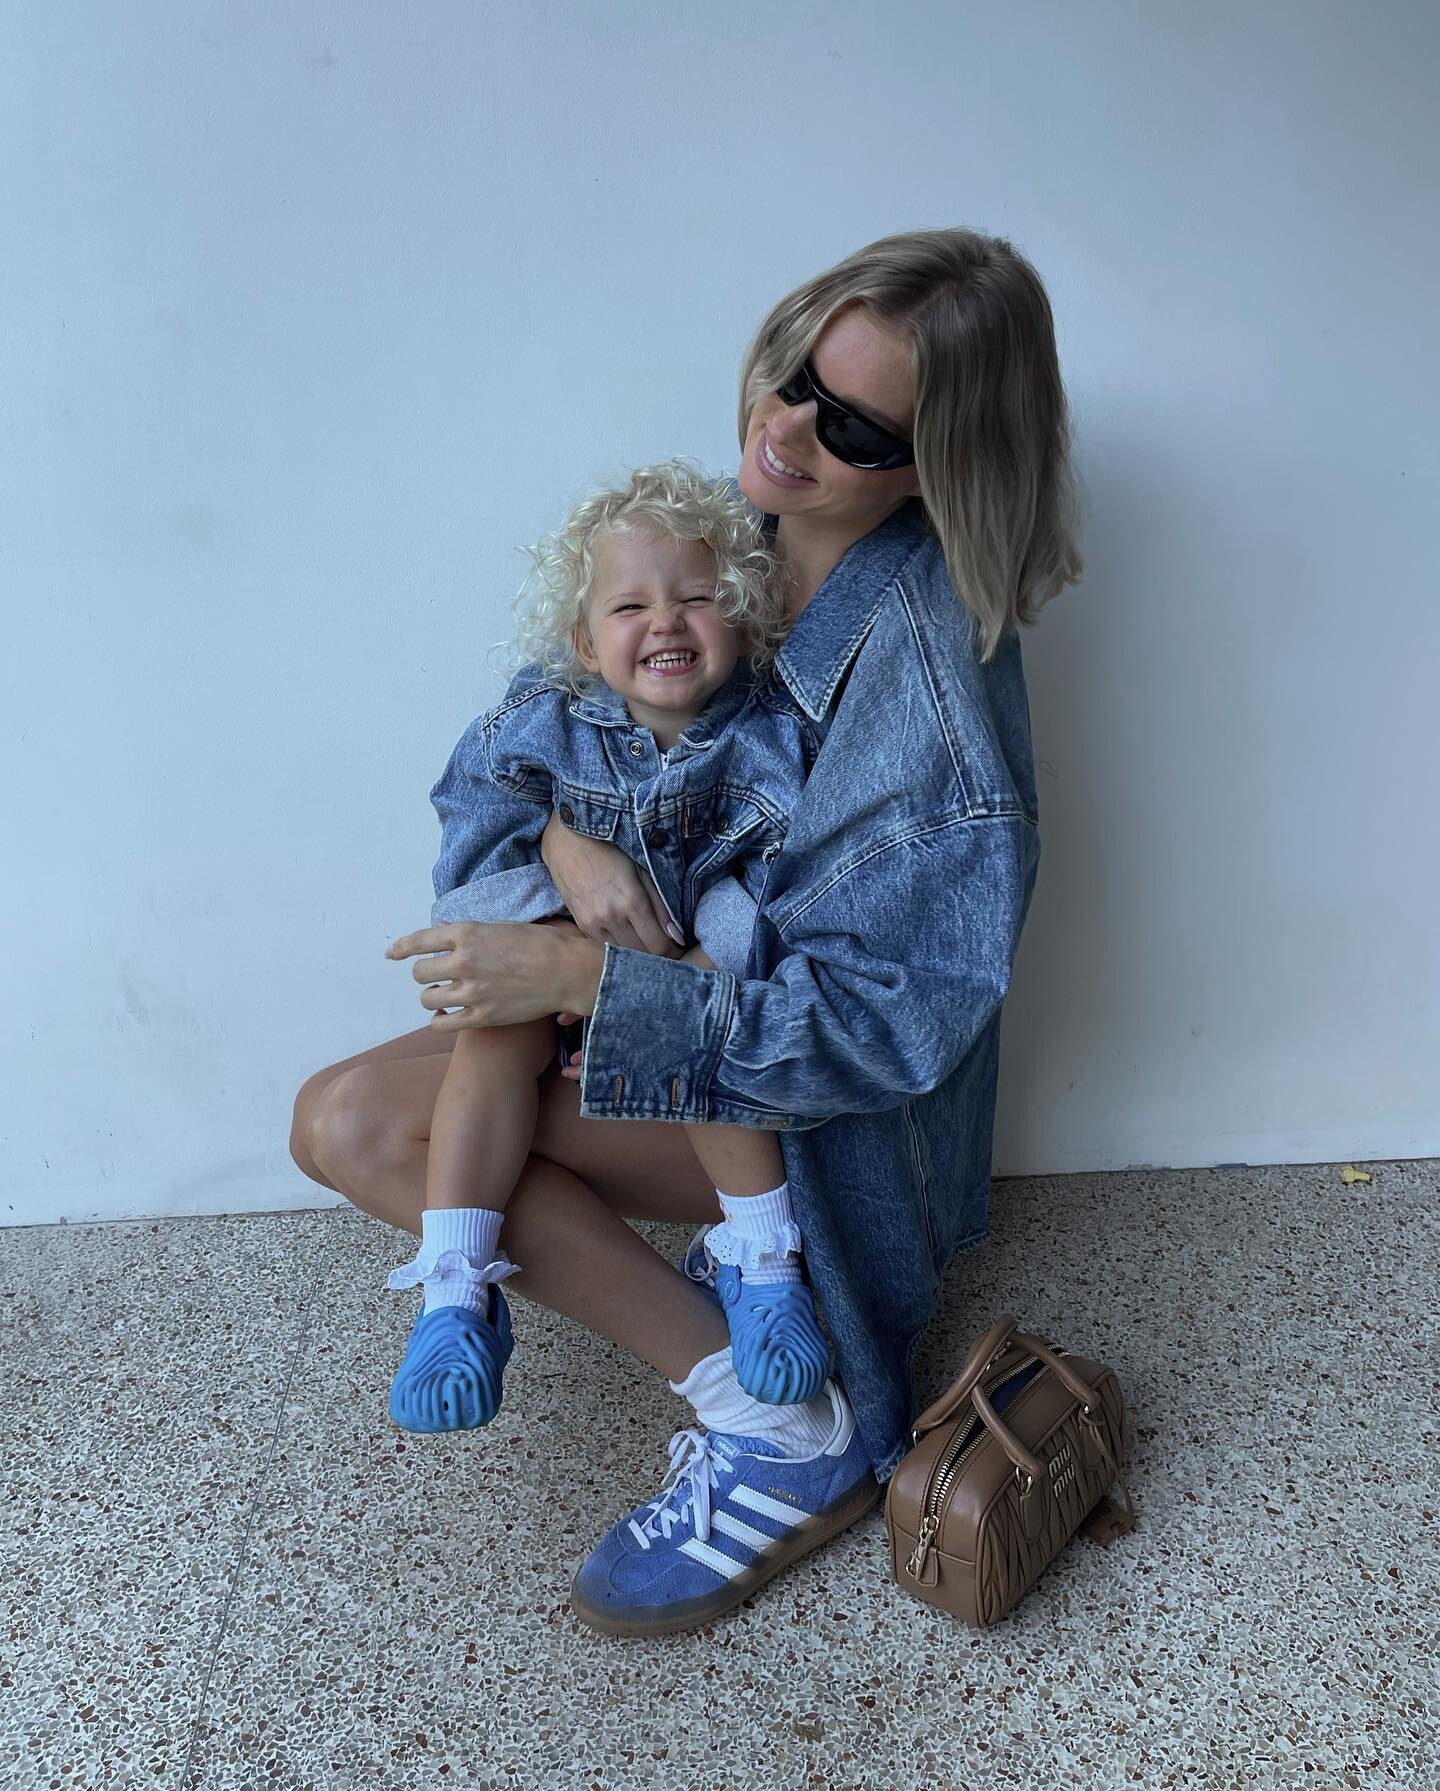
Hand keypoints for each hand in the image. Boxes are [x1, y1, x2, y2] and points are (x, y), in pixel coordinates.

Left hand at [386, 920, 603, 1031]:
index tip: (392, 954)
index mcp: (467, 934)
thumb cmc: (542, 943)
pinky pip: (442, 1024)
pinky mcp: (481, 1017)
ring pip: (428, 999)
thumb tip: (443, 930)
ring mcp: (470, 992)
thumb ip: (469, 932)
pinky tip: (447, 1016)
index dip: (401, 948)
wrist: (567, 972)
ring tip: (444, 996)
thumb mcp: (502, 926)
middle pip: (419, 973)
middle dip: (425, 974)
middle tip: (437, 976)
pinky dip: (439, 1020)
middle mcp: (463, 962)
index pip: (419, 941)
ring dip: (432, 996)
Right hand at [540, 811, 684, 956]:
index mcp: (632, 902)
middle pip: (641, 953)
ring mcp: (593, 923)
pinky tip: (623, 932)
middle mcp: (612, 918)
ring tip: (644, 938)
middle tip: (664, 943)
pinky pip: (604, 946)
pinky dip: (617, 944)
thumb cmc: (610, 849)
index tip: (678, 949)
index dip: (672, 952)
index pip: (658, 945)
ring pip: (622, 953)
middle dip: (656, 951)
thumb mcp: (642, 871)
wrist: (567, 840)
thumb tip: (678, 937)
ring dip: (636, 950)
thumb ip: (661, 906)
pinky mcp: (580, 924)